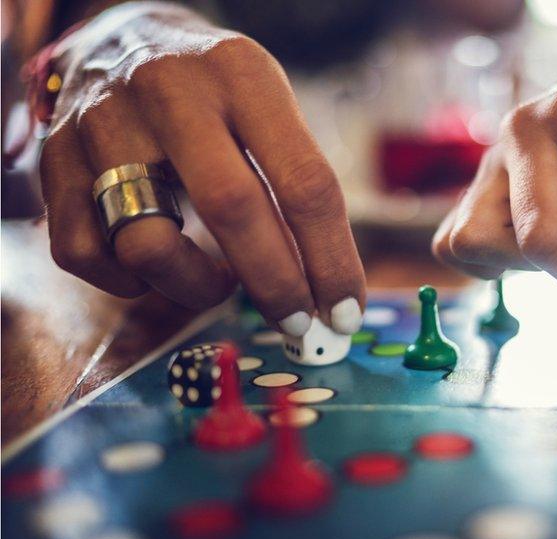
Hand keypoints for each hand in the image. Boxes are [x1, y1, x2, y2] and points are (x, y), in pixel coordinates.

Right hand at [40, 3, 364, 335]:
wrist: (122, 38)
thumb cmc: (216, 92)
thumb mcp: (268, 105)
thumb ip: (295, 184)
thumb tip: (328, 291)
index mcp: (241, 75)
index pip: (303, 180)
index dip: (330, 259)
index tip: (344, 311)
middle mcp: (169, 92)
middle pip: (231, 209)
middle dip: (276, 285)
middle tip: (299, 325)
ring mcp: (102, 123)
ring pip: (147, 245)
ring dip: (196, 288)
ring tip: (221, 281)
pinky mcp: (54, 159)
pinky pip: (87, 254)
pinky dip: (131, 283)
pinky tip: (159, 266)